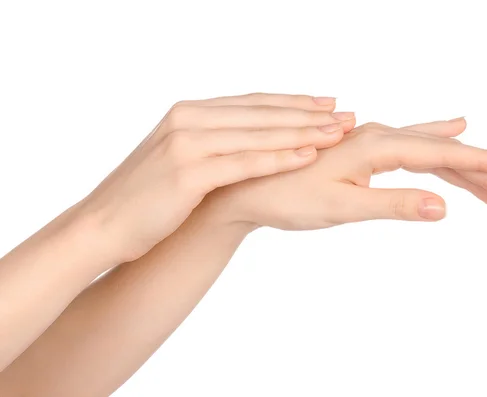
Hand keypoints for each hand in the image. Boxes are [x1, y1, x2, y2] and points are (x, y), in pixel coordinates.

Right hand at [74, 93, 355, 262]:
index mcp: (188, 112)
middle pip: (261, 113)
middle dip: (308, 114)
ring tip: (338, 132)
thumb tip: (246, 143)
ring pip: (258, 134)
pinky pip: (244, 163)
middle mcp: (188, 119)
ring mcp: (187, 143)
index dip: (292, 102)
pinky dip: (278, 158)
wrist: (102, 225)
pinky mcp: (188, 173)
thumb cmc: (144, 198)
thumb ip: (210, 143)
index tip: (326, 103)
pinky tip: (308, 155)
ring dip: (302, 132)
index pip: (252, 102)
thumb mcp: (178, 159)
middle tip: (346, 114)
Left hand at [202, 118, 486, 229]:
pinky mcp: (357, 150)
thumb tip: (444, 207)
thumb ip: (392, 204)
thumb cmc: (286, 197)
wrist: (245, 186)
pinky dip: (433, 149)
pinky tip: (446, 135)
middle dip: (479, 171)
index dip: (480, 165)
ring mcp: (366, 140)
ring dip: (460, 165)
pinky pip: (405, 147)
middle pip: (440, 152)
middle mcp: (374, 135)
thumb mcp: (342, 207)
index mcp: (374, 145)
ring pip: (425, 150)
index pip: (440, 156)